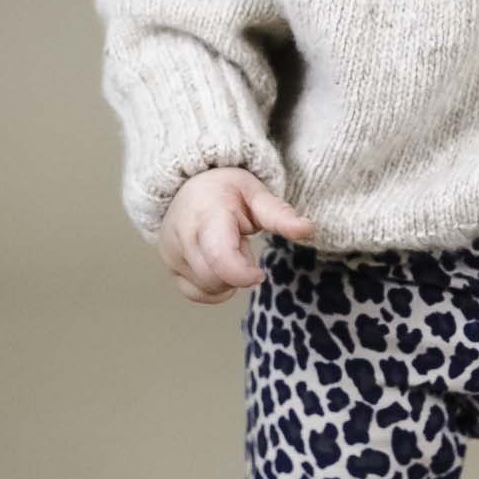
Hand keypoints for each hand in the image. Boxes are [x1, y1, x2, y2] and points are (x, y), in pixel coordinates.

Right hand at [157, 166, 316, 305]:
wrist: (189, 184)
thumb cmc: (225, 189)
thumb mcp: (256, 193)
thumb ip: (280, 214)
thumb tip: (308, 230)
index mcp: (207, 214)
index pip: (219, 257)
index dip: (243, 274)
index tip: (259, 272)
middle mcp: (182, 235)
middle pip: (216, 279)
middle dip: (239, 270)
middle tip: (242, 245)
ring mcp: (171, 253)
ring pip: (208, 288)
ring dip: (227, 277)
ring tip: (227, 247)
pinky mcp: (170, 267)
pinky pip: (196, 293)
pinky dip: (214, 287)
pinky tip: (218, 265)